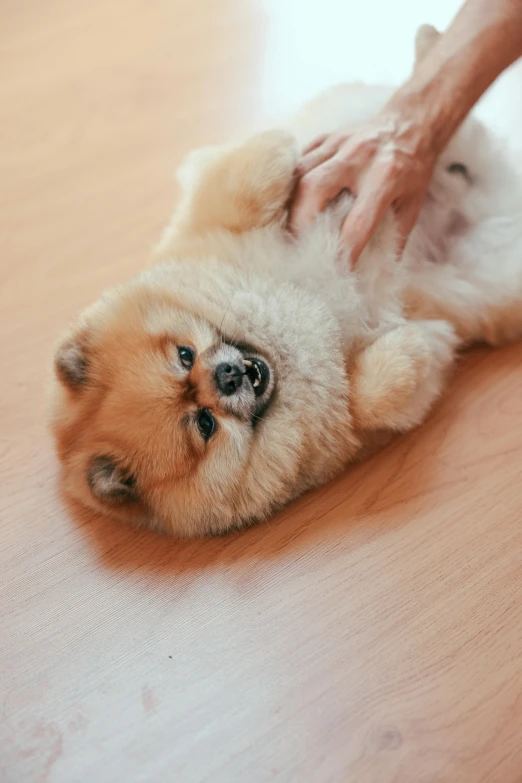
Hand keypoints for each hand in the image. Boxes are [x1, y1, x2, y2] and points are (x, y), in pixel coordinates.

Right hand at [288, 100, 437, 264]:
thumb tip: (373, 274)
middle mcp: (360, 156)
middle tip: (298, 245)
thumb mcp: (412, 206)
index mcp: (387, 176)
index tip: (334, 272)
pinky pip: (300, 160)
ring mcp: (339, 142)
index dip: (344, 251)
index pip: (358, 222)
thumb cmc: (413, 170)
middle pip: (314, 188)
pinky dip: (292, 184)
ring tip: (290, 227)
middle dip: (300, 222)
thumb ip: (393, 238)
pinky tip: (292, 202)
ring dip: (291, 204)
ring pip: (300, 172)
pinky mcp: (327, 136)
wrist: (413, 121)